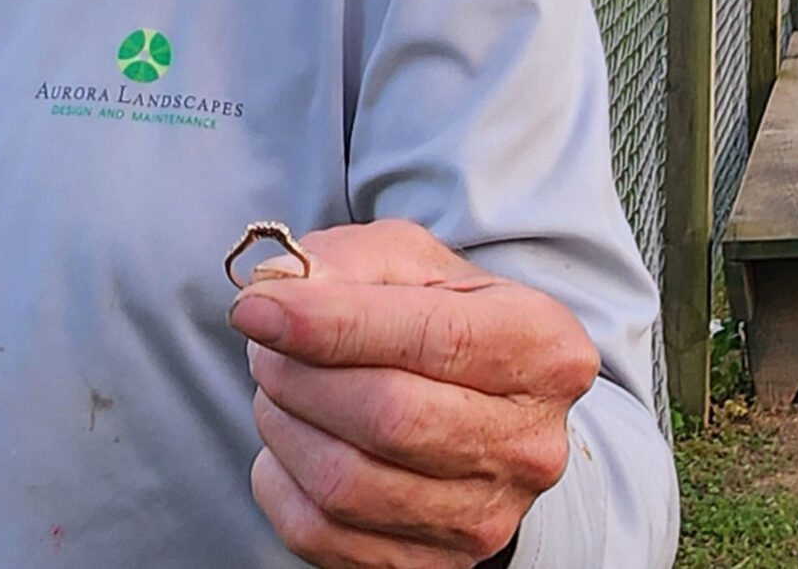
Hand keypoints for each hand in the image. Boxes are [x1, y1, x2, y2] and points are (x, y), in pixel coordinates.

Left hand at [227, 219, 599, 568]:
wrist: (474, 403)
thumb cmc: (436, 318)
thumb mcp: (408, 261)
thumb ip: (345, 261)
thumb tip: (275, 289)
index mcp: (541, 347)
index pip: (433, 339)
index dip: (332, 325)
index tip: (256, 309)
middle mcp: (529, 442)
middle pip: (390, 418)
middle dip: (300, 375)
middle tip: (266, 345)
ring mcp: (487, 516)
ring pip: (345, 484)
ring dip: (283, 425)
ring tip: (282, 388)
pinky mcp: (435, 565)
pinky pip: (321, 534)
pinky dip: (282, 481)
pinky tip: (296, 440)